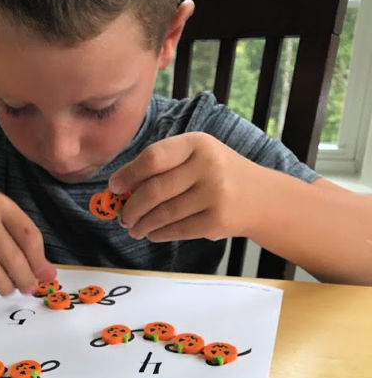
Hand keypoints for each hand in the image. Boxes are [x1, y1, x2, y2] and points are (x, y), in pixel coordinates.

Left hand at [108, 132, 262, 242]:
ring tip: (133, 228)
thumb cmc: (218, 175)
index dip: (128, 174)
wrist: (262, 197)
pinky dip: (159, 234)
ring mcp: (214, 194)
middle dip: (132, 207)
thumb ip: (165, 167)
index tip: (114, 187)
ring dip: (142, 224)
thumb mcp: (197, 158)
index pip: (153, 158)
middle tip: (123, 217)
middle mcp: (207, 166)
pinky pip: (177, 230)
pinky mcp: (217, 220)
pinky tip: (152, 233)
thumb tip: (122, 190)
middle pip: (154, 190)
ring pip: (164, 213)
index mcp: (197, 143)